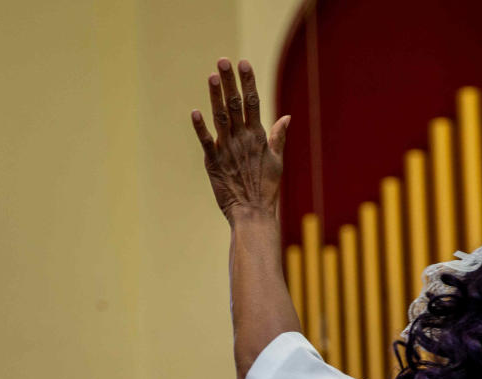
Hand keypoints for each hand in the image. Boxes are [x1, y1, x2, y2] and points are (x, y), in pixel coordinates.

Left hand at [191, 58, 289, 224]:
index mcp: (259, 137)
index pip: (253, 102)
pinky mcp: (214, 163)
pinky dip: (200, 127)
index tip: (242, 63)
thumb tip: (287, 116)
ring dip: (216, 97)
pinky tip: (195, 112)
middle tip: (223, 61)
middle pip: (236, 105)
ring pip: (221, 118)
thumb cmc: (266, 190)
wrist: (253, 214)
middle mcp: (243, 140)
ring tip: (212, 77)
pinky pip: (206, 142)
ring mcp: (228, 150)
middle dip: (230, 82)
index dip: (248, 82)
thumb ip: (279, 137)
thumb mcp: (277, 162)